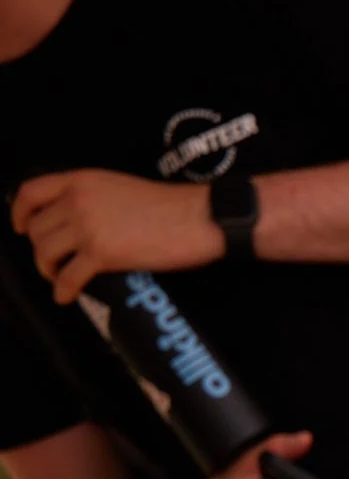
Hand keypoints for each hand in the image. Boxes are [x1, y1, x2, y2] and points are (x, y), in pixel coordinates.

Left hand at [11, 170, 223, 304]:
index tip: (19, 226)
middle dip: (40, 248)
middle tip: (53, 260)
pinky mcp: (102, 254)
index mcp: (82, 181)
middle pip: (36, 228)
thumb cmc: (172, 206)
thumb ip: (94, 198)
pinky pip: (68, 277)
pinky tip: (66, 297)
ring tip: (60, 278)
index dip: (19, 213)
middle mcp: (78, 201)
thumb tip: (83, 222)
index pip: (31, 192)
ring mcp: (87, 227)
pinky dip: (63, 291)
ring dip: (48, 270)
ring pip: (45, 253)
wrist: (198, 217)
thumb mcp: (120, 187)